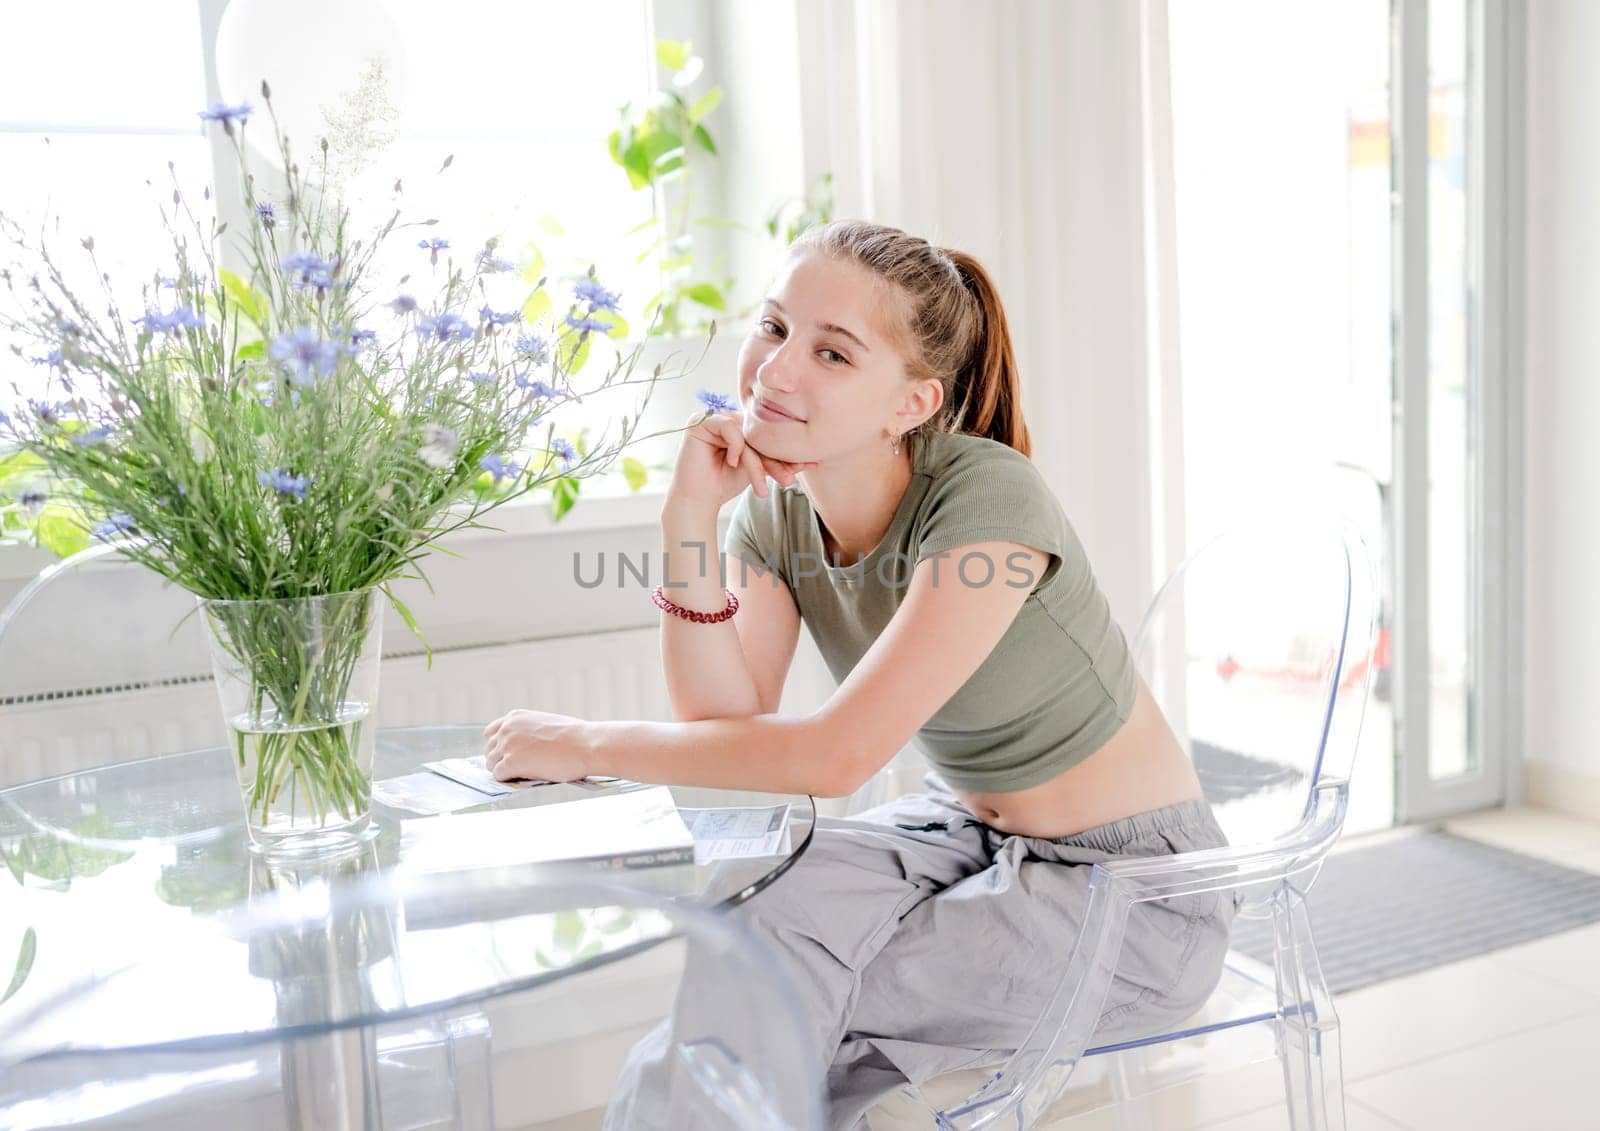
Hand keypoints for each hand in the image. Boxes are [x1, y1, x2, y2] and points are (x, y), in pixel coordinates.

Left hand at [482, 708, 596, 782]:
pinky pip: (499, 775)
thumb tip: (521, 746)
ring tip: (520, 774)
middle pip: (489, 749)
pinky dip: (508, 779)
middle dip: (499, 759)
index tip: (505, 753)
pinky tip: (522, 778)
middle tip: (514, 768)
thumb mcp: (544, 723)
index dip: (498, 745)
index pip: (491, 732)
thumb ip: (527, 731)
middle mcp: (506, 729)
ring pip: (491, 763)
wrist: (585, 745)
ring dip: (503, 770)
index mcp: (514, 717)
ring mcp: (507, 746)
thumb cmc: (573, 737)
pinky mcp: (510, 763)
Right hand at [665, 409, 817, 510]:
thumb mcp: (759, 469)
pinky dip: (736, 447)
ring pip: (746, 434)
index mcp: (741, 424)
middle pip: (759, 433)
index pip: (768, 433)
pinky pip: (728, 427)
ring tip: (761, 488)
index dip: (785, 452)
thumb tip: (813, 460)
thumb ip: (778, 460)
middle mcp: (728, 417)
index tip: (804, 468)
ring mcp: (713, 417)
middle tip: (787, 481)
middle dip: (776, 459)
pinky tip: (733, 464)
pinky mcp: (699, 422)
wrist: (700, 501)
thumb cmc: (725, 484)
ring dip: (757, 462)